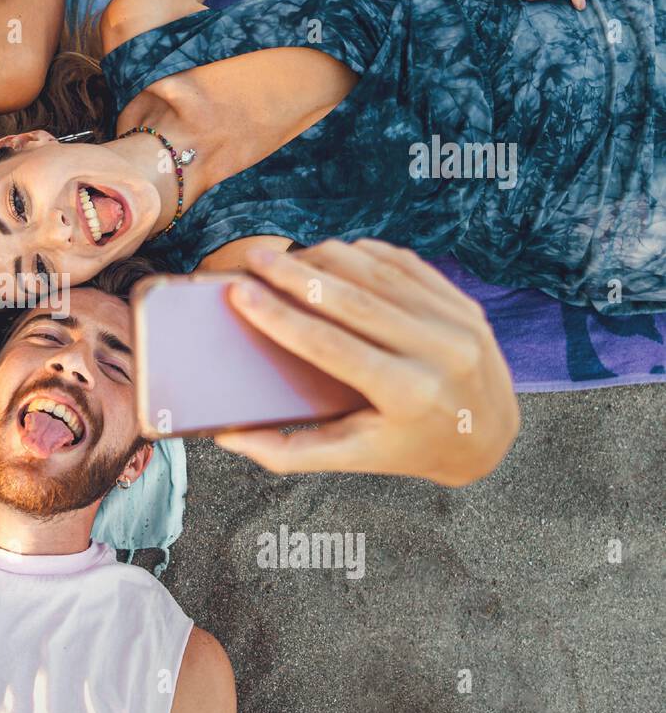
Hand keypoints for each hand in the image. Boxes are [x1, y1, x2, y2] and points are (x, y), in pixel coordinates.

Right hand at [214, 240, 519, 486]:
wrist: (486, 438)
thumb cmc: (406, 448)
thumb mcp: (351, 458)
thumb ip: (287, 452)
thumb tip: (225, 436)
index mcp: (408, 396)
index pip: (331, 346)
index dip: (281, 317)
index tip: (241, 292)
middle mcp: (440, 354)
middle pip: (354, 300)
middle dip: (296, 274)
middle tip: (254, 257)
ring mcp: (458, 324)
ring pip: (379, 274)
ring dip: (326, 258)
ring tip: (285, 255)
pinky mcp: (464, 303)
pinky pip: (405, 265)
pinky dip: (363, 255)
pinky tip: (330, 254)